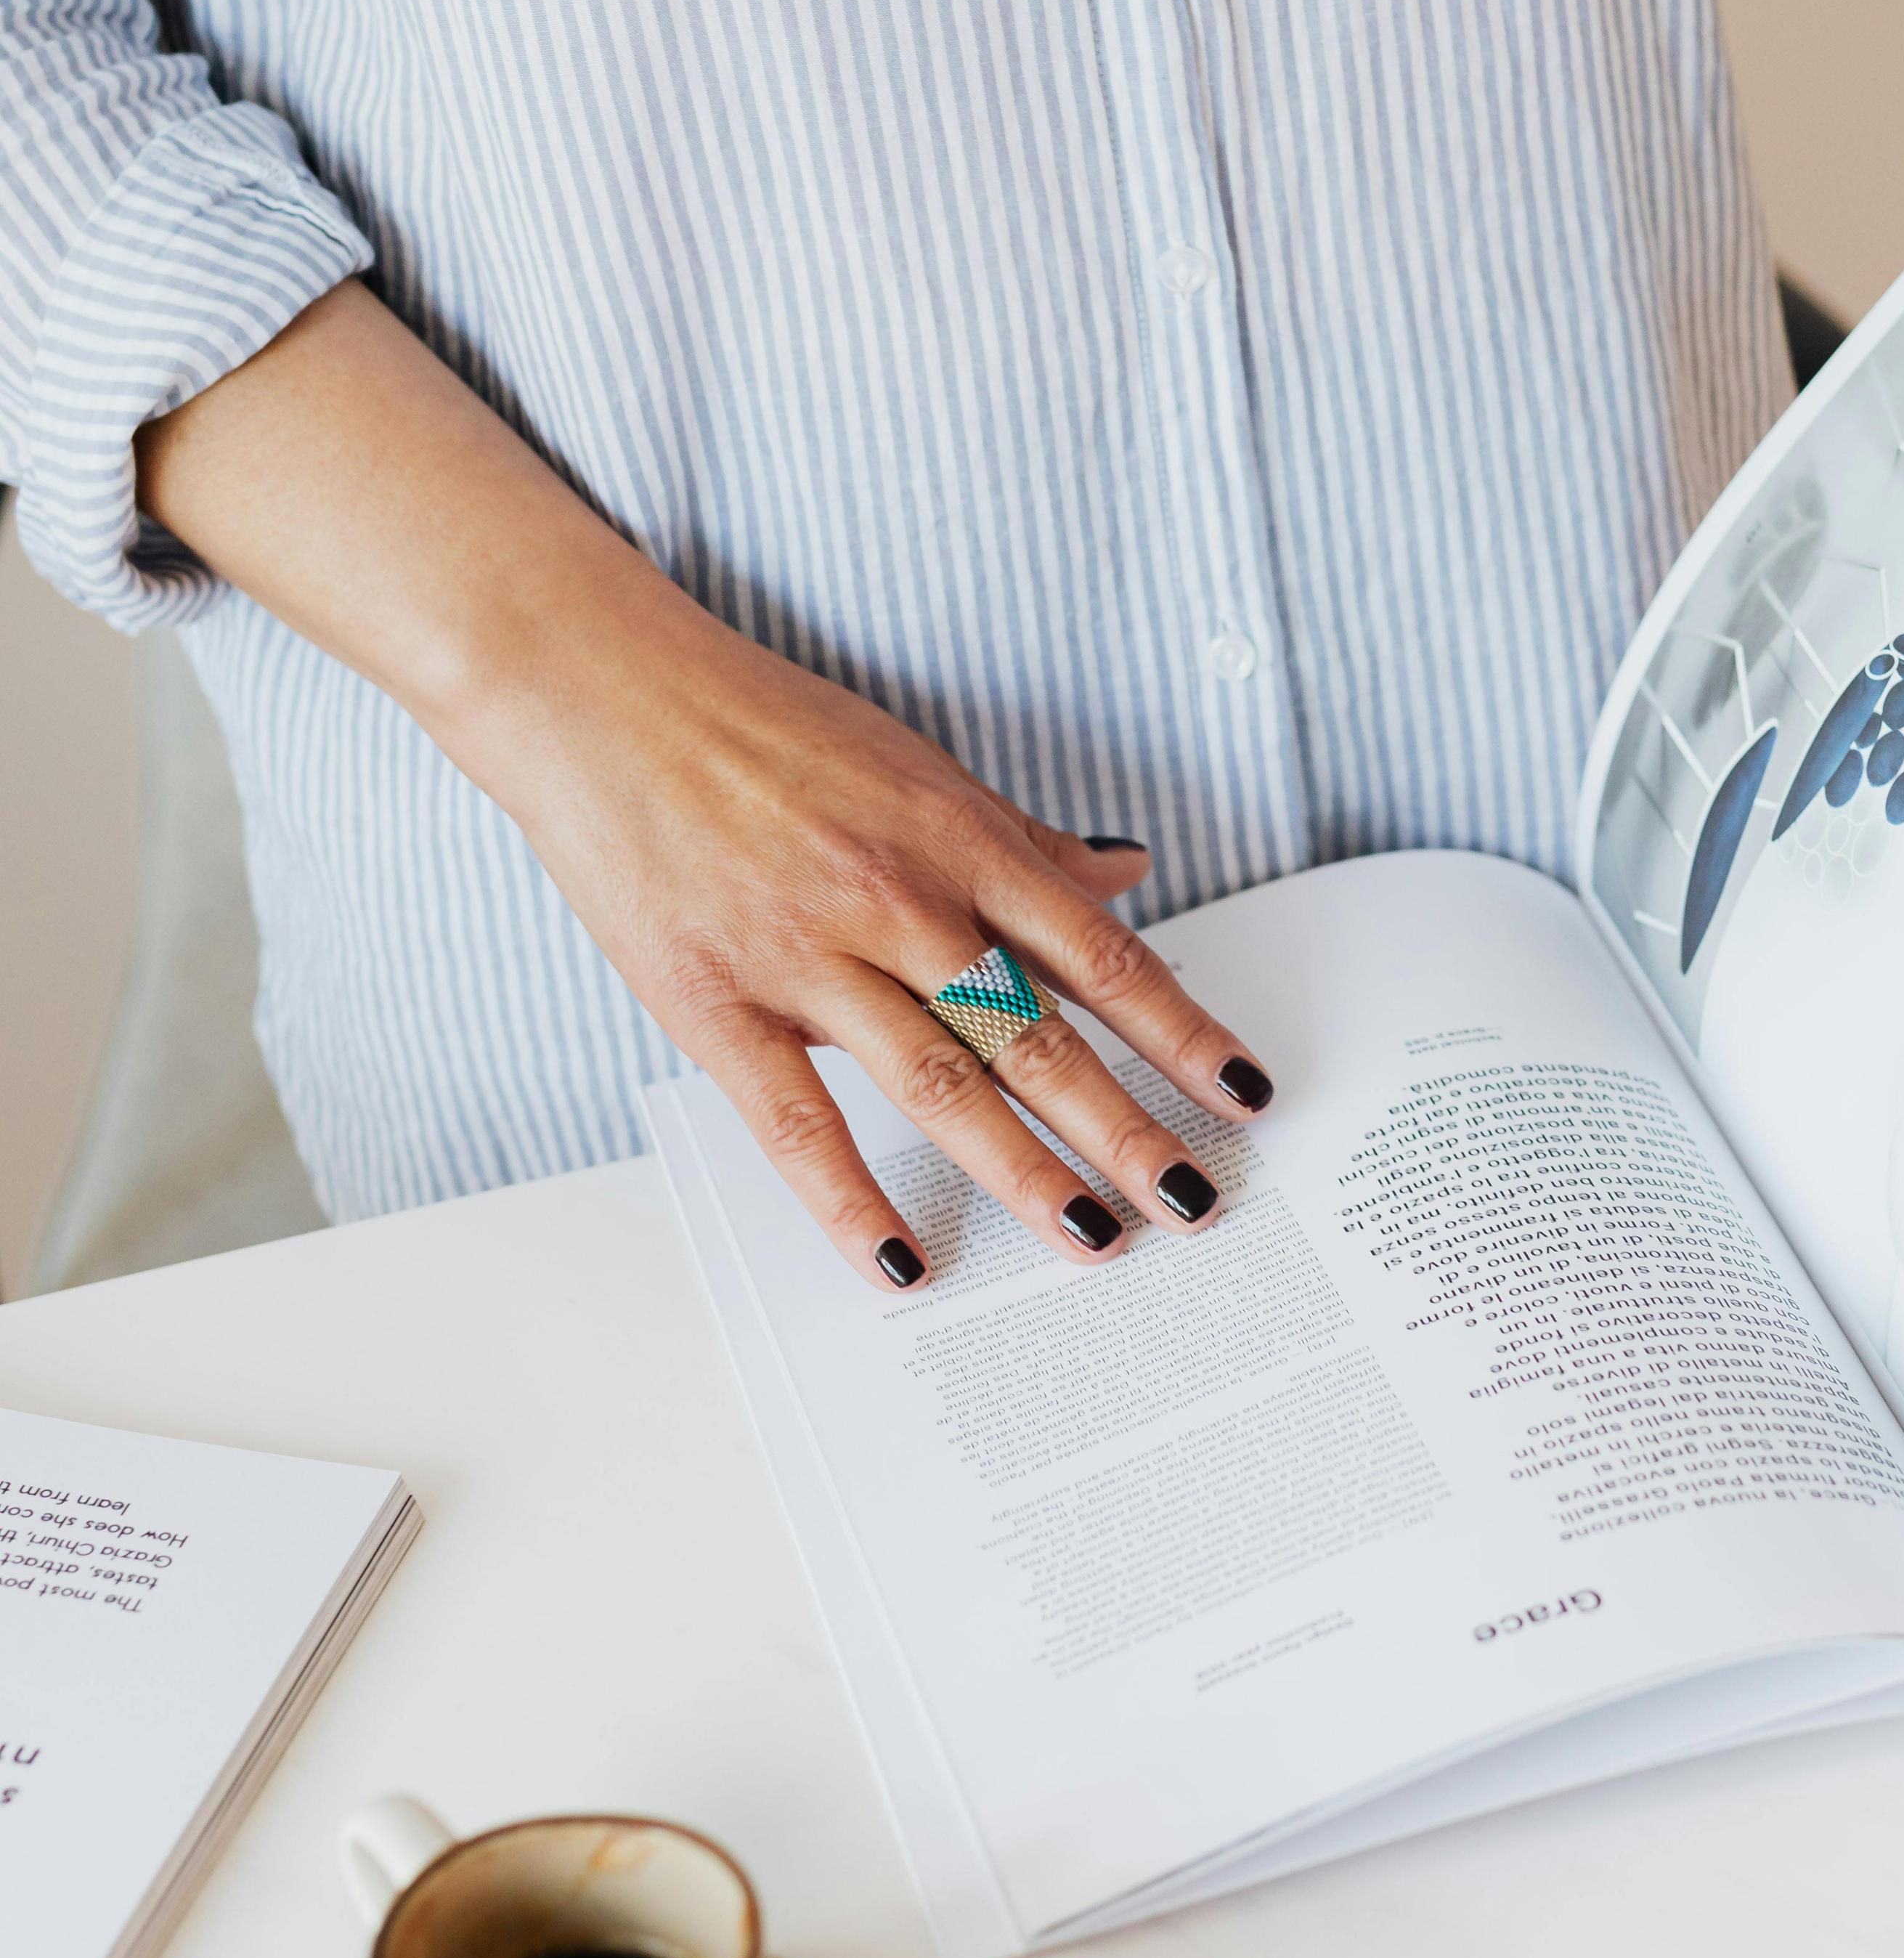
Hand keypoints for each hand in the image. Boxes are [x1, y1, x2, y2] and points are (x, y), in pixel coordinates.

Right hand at [138, 281, 1274, 1293]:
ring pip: (943, 1084)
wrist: (606, 696)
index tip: (1244, 1092)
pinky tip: (904, 1260)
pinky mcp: (721, 1007)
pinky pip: (800, 1123)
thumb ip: (1022, 840)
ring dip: (1025, 1171)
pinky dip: (852, 1200)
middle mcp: (900, 903)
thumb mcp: (918, 765)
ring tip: (1094, 1240)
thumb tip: (1124, 873)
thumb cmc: (764, 726)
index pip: (1102, 956)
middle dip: (1127, 1127)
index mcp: (960, 841)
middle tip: (1194, 1202)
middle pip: (1039, 1037)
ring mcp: (810, 959)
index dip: (1181, 1031)